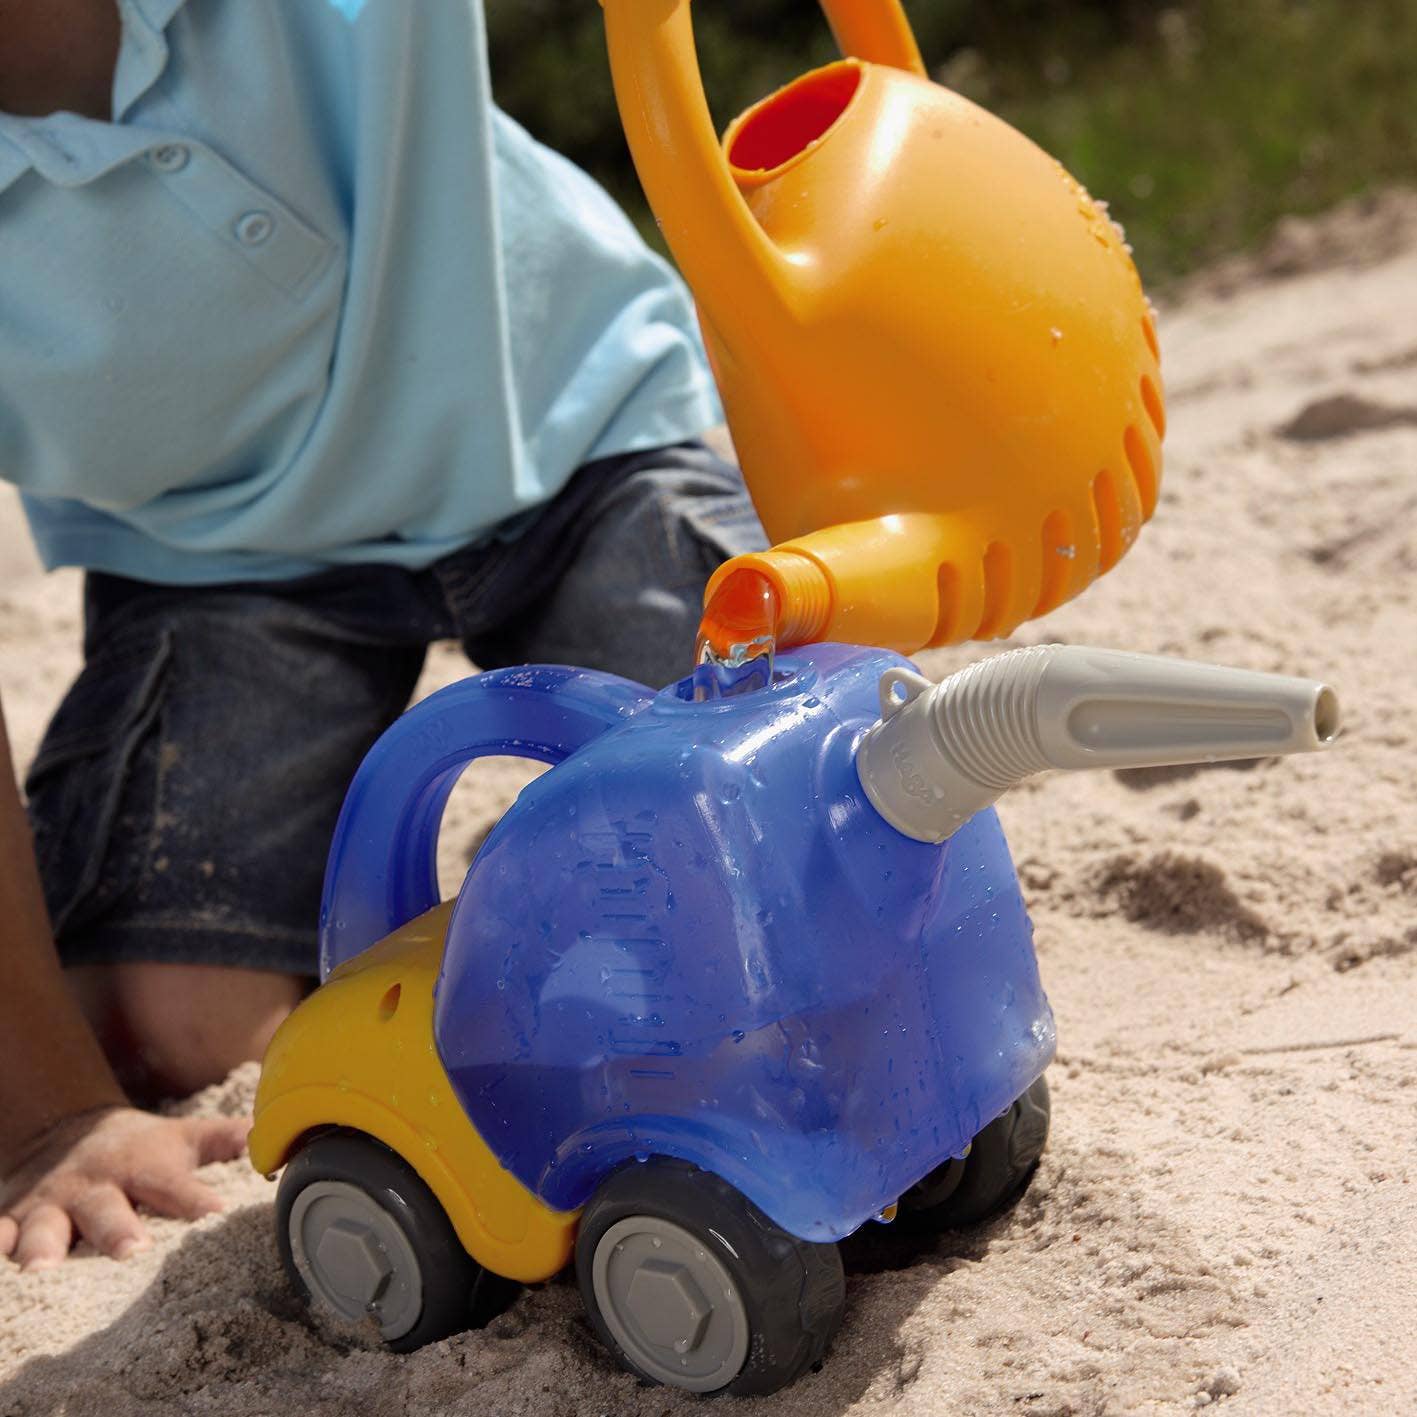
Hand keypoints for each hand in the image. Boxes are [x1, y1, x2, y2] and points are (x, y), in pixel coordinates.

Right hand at [0, 1105, 250, 1270]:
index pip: (175, 1185)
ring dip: (43, 1247)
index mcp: (143, 1167)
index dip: (196, 1200)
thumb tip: (279, 1138)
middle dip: (117, 1230)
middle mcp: (97, 1185)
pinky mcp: (12, 1214)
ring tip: (41, 1271)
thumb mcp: (183, 1138)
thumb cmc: (139, 1147)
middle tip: (131, 1252)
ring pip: (44, 1226)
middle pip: (107, 1209)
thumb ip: (229, 1140)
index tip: (216, 1217)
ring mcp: (51, 1202)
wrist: (65, 1129)